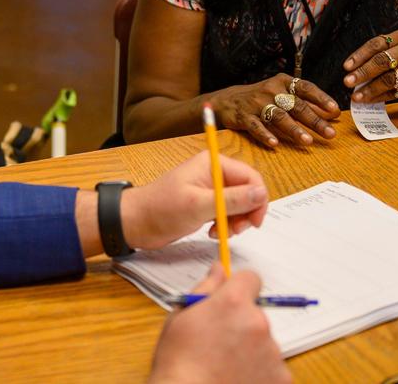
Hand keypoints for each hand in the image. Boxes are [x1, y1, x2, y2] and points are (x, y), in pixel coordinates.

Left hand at [122, 152, 268, 250]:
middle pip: (247, 190)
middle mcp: (213, 173)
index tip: (254, 222)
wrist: (136, 223)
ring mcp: (209, 189)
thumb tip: (261, 193)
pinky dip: (226, 224)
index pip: (250, 177)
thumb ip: (232, 200)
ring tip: (222, 232)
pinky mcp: (205, 204)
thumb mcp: (199, 205)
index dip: (258, 199)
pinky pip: (227, 212)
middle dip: (247, 212)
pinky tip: (213, 232)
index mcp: (212, 164)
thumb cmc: (161, 209)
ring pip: (239, 204)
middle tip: (237, 230)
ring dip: (236, 221)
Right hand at [149, 263, 290, 383]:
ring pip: (263, 342)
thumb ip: (205, 289)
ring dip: (250, 350)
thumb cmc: (178, 364)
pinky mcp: (281, 378)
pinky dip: (259, 372)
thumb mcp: (180, 318)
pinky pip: (272, 367)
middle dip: (241, 324)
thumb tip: (219, 270)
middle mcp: (258, 323)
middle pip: (256, 314)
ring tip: (224, 366)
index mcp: (233, 302)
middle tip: (218, 343)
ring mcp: (272, 352)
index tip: (230, 301)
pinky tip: (235, 378)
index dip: (239, 288)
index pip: (251, 278)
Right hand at [207, 74, 339, 147]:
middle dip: (314, 120)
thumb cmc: (262, 98)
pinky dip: (265, 135)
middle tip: (329, 133)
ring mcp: (256, 103)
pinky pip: (256, 126)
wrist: (228, 101)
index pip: (305, 88)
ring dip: (294, 129)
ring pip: (278, 116)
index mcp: (283, 82)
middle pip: (296, 105)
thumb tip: (334, 113)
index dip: (321, 98)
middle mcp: (271, 90)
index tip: (334, 110)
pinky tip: (274, 143)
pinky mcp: (244, 116)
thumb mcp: (283, 96)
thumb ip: (307, 103)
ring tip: (307, 141)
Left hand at [343, 30, 397, 106]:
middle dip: (362, 72)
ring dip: (370, 88)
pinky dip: (380, 96)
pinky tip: (370, 100)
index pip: (377, 44)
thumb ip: (379, 59)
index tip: (346, 67)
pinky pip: (396, 90)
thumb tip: (352, 73)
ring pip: (389, 78)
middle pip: (382, 60)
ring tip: (356, 96)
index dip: (359, 55)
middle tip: (347, 82)